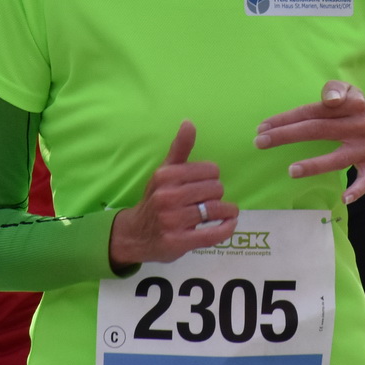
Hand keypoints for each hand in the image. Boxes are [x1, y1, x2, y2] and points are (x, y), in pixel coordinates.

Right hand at [108, 122, 235, 267]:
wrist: (135, 234)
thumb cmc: (155, 199)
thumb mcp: (164, 172)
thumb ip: (179, 148)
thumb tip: (189, 122)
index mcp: (166, 176)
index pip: (210, 170)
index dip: (212, 177)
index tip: (206, 183)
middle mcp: (168, 197)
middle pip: (215, 189)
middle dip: (217, 194)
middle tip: (209, 200)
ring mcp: (173, 221)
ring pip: (216, 210)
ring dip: (227, 211)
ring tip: (226, 212)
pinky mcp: (179, 242)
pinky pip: (214, 234)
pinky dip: (227, 228)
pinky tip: (229, 224)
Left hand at [255, 80, 364, 203]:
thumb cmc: (355, 109)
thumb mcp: (349, 91)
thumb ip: (335, 89)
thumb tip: (330, 99)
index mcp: (352, 103)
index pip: (313, 111)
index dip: (287, 118)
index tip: (264, 126)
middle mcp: (360, 124)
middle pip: (319, 130)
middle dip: (287, 135)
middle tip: (260, 142)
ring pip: (339, 158)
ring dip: (316, 165)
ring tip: (291, 171)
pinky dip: (358, 190)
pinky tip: (344, 198)